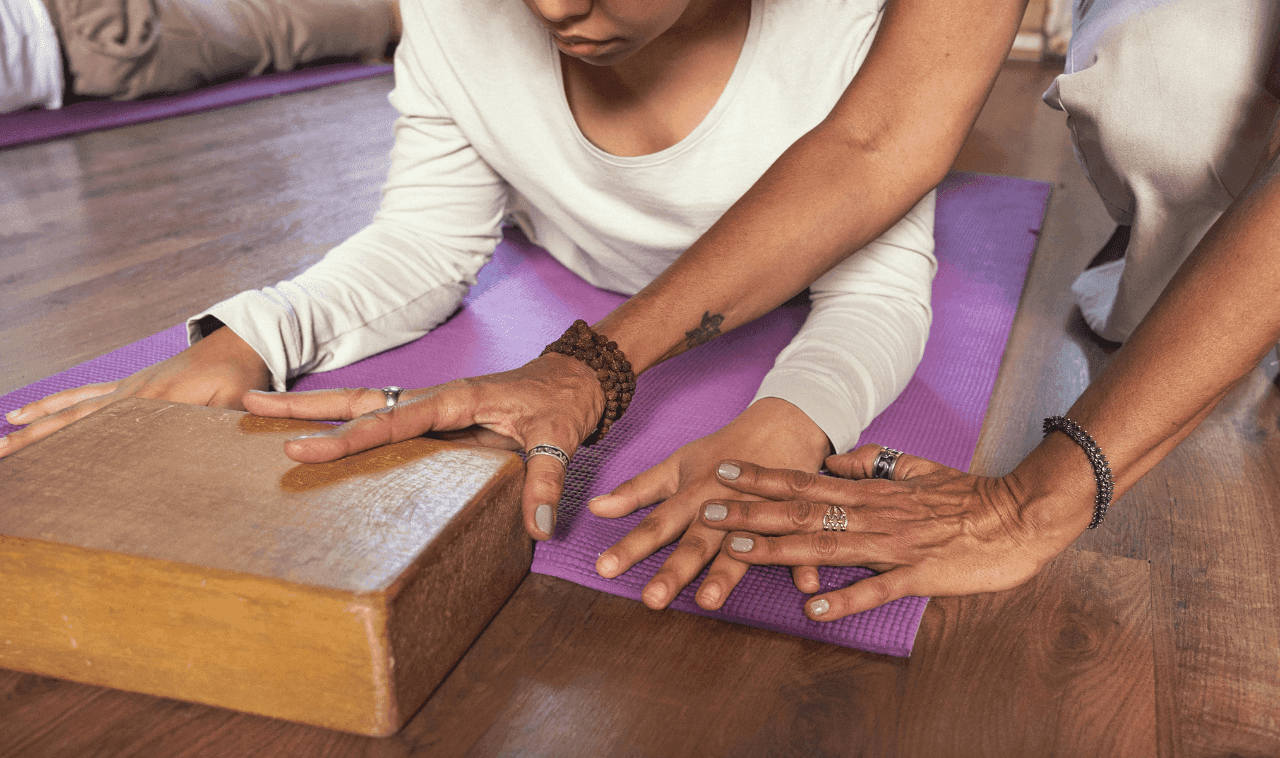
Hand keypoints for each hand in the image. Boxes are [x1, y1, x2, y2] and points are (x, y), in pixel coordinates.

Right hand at [1, 327, 270, 457]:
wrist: (240, 345)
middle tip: (2, 454)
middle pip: (74, 421)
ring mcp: (126, 390)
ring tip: (2, 440)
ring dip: (35, 425)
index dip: (80, 454)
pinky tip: (23, 413)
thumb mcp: (234, 405)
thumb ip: (215, 428)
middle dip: (37, 440)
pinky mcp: (128, 388)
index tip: (52, 476)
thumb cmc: (241, 378)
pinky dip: (54, 404)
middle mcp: (130, 395)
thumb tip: (207, 452)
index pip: (110, 434)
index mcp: (154, 402)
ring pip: (71, 410)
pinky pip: (83, 397)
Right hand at [239, 352, 604, 540]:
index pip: (390, 422)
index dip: (345, 439)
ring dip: (313, 409)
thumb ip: (545, 480)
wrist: (574, 381)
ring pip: (363, 406)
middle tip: (248, 406)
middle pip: (358, 402)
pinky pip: (381, 419)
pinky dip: (344, 422)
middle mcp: (433, 399)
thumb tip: (536, 527)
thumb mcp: (560, 438)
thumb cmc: (562, 404)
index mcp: (454, 400)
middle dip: (303, 406)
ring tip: (258, 412)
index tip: (300, 450)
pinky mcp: (433, 418)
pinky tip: (318, 433)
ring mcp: (430, 407)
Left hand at [588, 397, 831, 609]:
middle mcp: (723, 507)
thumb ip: (637, 491)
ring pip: (740, 548)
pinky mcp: (792, 518)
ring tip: (708, 600)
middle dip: (674, 571)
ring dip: (726, 574)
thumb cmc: (724, 450)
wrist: (783, 423)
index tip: (603, 569)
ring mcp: (758, 515)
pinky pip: (800, 544)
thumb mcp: (677, 466)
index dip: (630, 547)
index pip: (657, 525)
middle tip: (652, 600)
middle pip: (695, 542)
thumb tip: (595, 508)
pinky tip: (805, 586)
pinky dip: (803, 563)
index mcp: (694, 494)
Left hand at [697, 443, 1094, 620]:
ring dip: (781, 549)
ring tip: (739, 550)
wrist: (1020, 515)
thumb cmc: (966, 495)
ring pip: (827, 545)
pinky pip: (877, 587)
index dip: (762, 478)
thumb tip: (833, 459)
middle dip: (752, 511)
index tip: (722, 472)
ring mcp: (895, 544)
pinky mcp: (920, 573)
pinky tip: (812, 607)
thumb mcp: (913, 468)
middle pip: (802, 512)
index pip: (805, 482)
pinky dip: (845, 597)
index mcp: (870, 492)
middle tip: (708, 509)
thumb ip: (871, 464)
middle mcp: (873, 514)